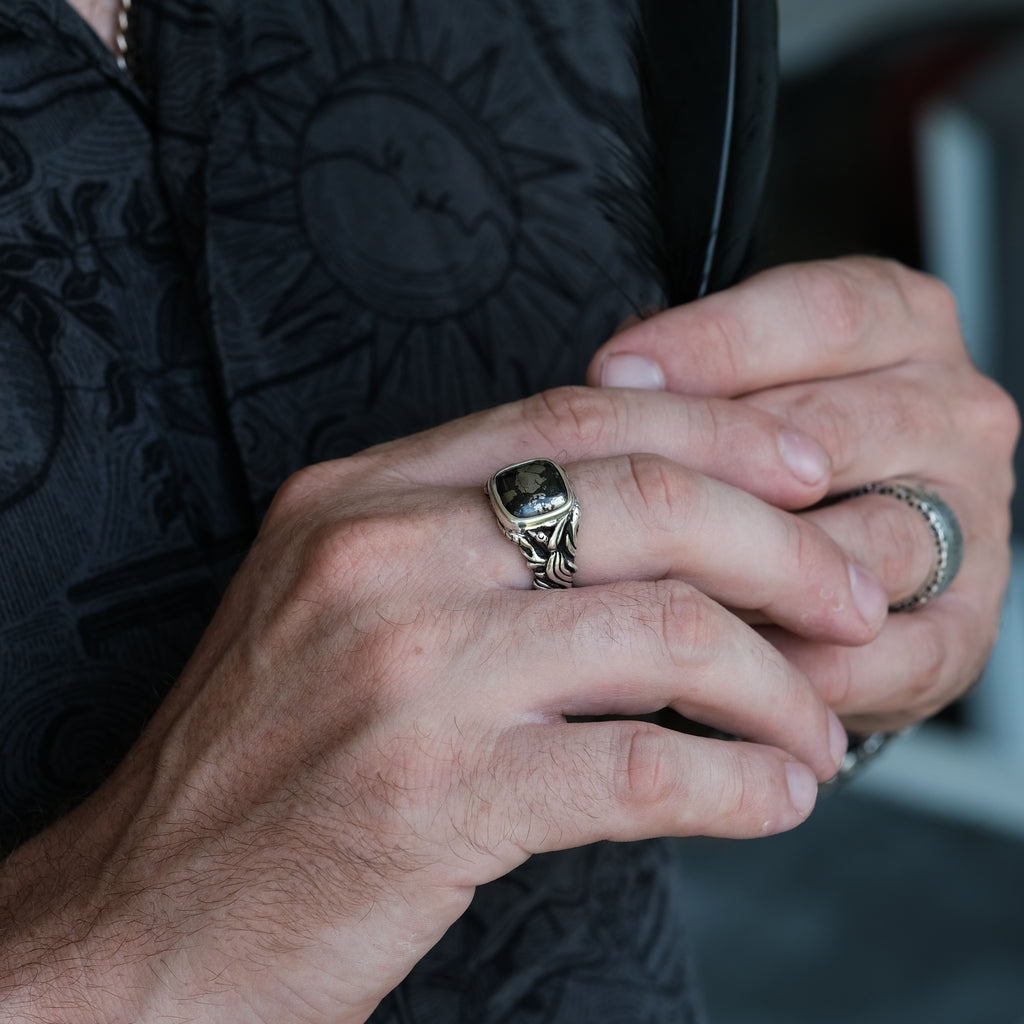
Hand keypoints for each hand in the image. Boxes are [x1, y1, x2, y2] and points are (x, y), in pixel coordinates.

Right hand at [0, 386, 879, 1022]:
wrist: (148, 911)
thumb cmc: (261, 761)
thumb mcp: (342, 608)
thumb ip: (469, 546)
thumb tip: (643, 532)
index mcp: (358, 496)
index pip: (578, 417)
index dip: (719, 433)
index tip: (802, 472)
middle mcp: (379, 558)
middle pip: (643, 502)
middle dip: (783, 548)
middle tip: (851, 600)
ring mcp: (406, 672)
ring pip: (664, 630)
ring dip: (776, 682)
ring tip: (816, 727)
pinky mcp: (433, 794)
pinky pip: (641, 764)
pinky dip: (736, 782)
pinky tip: (768, 796)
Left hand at [589, 256, 1018, 732]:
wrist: (827, 559)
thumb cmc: (766, 450)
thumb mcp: (731, 376)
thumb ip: (687, 369)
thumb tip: (621, 383)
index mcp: (903, 326)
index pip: (822, 316)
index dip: (710, 344)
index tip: (616, 376)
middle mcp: (954, 414)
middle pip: (832, 432)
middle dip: (715, 470)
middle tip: (626, 497)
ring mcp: (972, 522)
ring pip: (861, 546)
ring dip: (755, 575)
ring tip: (660, 584)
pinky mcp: (964, 628)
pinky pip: (886, 656)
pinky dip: (799, 662)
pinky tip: (727, 656)